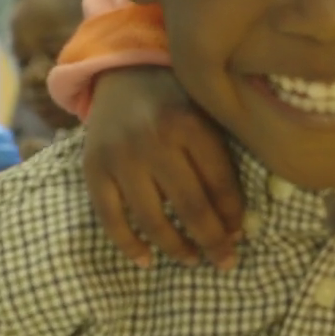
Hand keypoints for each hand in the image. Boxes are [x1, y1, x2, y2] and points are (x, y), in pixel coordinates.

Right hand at [81, 67, 242, 268]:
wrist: (121, 74)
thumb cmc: (175, 98)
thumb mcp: (205, 113)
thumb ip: (220, 157)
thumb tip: (236, 221)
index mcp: (189, 122)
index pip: (219, 182)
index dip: (232, 214)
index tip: (241, 235)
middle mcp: (153, 140)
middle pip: (190, 205)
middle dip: (212, 240)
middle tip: (226, 261)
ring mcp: (120, 157)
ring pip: (152, 218)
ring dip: (176, 247)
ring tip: (193, 260)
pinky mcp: (93, 169)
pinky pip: (110, 218)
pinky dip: (128, 245)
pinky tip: (146, 261)